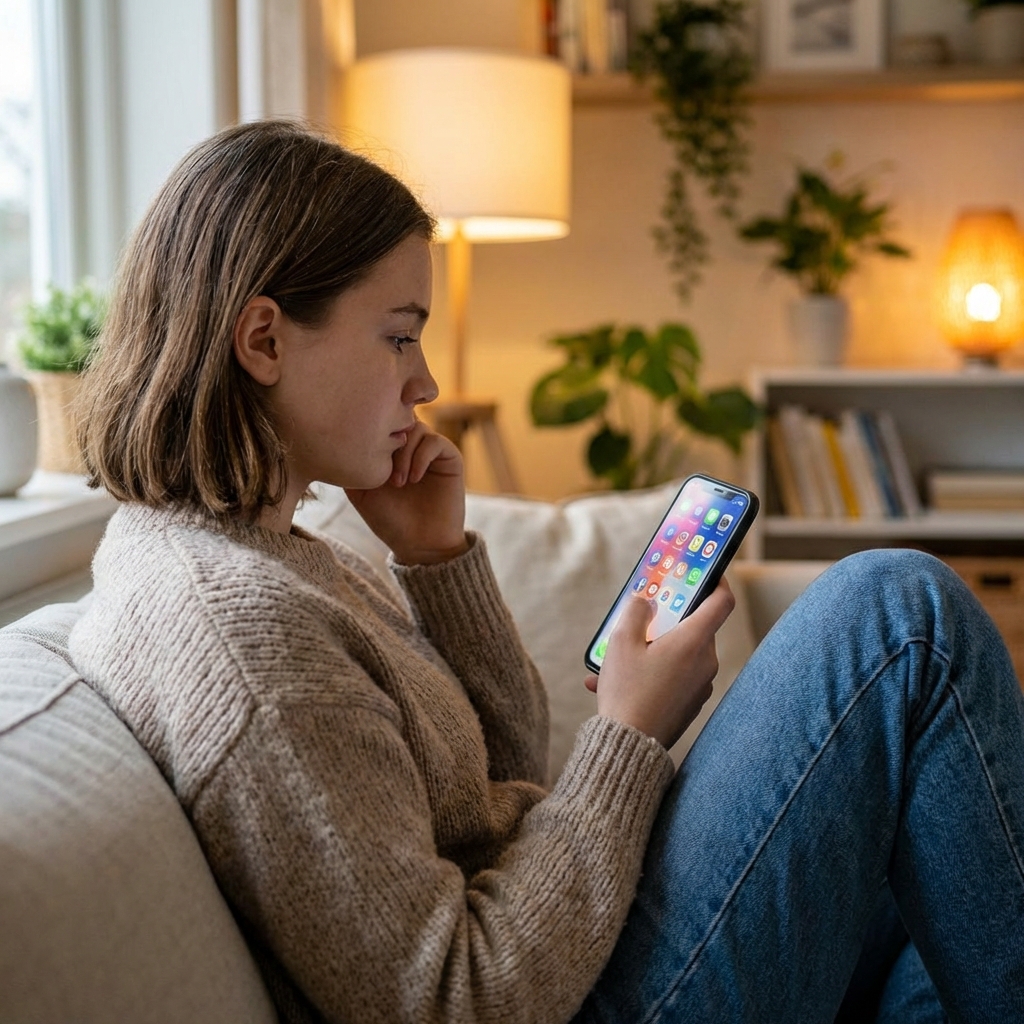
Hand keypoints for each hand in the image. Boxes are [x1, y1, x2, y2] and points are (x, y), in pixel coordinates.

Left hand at [345, 420, 468, 564]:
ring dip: (403, 454)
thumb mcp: (360, 491)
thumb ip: (351, 465)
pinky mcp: (450, 459)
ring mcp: (431, 451)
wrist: (420, 545)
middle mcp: (411, 446)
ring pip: (416, 428)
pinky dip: (421, 458)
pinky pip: (434, 442)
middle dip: (388, 440)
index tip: (364, 456)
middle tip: (382, 470)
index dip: (372, 429)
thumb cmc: (389, 520)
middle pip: (399, 417)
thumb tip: (335, 440)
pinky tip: (413, 479)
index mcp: (390, 450)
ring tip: (398, 481)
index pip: (382, 420)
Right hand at [586, 579, 735, 748]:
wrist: (630, 745)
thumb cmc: (628, 691)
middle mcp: (705, 661)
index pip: (721, 601)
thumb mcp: (621, 642)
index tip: (706, 572)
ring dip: (651, 650)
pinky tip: (615, 682)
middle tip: (643, 617)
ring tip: (613, 660)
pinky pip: (673, 677)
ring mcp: (701, 684)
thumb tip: (644, 599)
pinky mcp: (691, 703)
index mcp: (694, 641)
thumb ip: (634, 611)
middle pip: (694, 627)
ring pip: (679, 654)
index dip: (717, 581)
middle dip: (666, 620)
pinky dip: (651, 673)